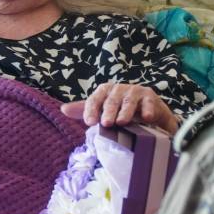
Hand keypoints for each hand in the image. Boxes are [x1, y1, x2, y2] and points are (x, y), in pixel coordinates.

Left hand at [61, 82, 178, 132]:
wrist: (148, 114)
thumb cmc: (121, 112)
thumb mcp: (102, 111)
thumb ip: (85, 110)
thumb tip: (63, 110)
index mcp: (105, 92)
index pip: (95, 99)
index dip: (91, 110)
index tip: (89, 122)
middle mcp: (119, 89)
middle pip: (112, 100)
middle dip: (108, 111)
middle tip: (106, 124)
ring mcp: (135, 92)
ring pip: (129, 101)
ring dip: (125, 111)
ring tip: (122, 121)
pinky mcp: (150, 97)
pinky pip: (148, 103)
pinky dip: (147, 110)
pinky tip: (146, 118)